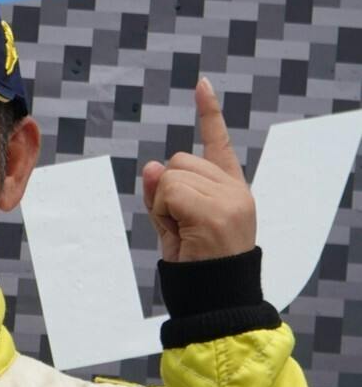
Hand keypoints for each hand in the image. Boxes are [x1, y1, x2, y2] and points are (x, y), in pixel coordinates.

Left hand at [141, 78, 255, 262]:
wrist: (214, 302)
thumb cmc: (195, 268)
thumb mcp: (173, 224)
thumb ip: (162, 193)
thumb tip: (151, 165)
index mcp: (231, 190)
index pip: (218, 144)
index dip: (208, 113)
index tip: (201, 84)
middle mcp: (235, 190)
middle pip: (179, 161)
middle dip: (167, 190)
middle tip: (181, 227)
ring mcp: (229, 199)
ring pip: (170, 176)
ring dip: (164, 204)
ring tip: (183, 233)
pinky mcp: (217, 211)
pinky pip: (168, 191)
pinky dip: (163, 211)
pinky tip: (182, 233)